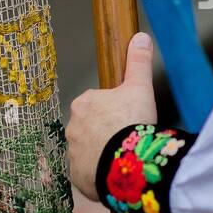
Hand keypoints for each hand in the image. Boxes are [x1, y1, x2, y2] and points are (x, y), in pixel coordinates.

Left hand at [67, 32, 157, 199]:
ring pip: (90, 151)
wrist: (128, 164)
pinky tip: (117, 173)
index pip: (98, 104)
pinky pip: (89, 173)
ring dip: (104, 154)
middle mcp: (72, 128)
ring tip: (125, 158)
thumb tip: (140, 36)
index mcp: (83, 104)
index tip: (129, 119)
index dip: (115, 111)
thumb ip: (138, 62)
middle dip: (107, 133)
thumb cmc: (132, 122)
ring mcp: (72, 154)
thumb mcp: (140, 87)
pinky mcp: (77, 177)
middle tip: (129, 139)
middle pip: (92, 128)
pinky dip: (100, 174)